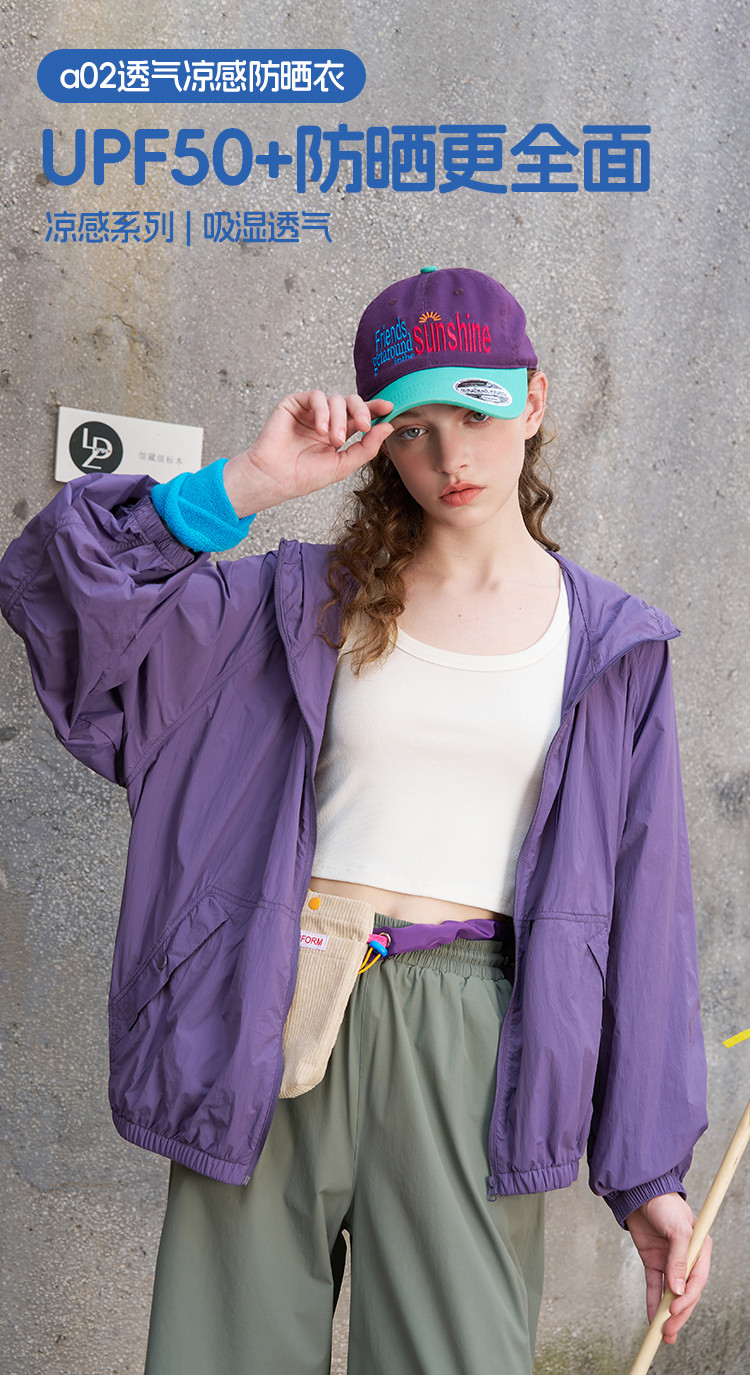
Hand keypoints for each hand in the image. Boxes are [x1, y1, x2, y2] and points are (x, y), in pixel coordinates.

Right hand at [223, 392, 393, 516]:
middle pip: (350, 402)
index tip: (389, 407)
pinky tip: (320, 430)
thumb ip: (367, 447)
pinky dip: (322, 411)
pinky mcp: (294, 404)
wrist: (276, 478)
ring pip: (335, 399)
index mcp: (338, 432)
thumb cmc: (305, 476)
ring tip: (334, 440)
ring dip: (339, 419)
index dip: (374, 408)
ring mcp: (310, 411)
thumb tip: (387, 426)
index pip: (359, 415)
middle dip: (361, 410)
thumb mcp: (344, 464)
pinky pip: (316, 396)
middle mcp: (325, 419)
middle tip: (364, 425)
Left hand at [625, 1193, 711, 1343]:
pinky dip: (653, 1302)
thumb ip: (678, 1259)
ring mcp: (670, 1261)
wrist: (640, 1191)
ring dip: (667, 1313)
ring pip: (671, 1293)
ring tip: (663, 1333)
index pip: (697, 1280)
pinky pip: (655, 1286)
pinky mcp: (654, 1261)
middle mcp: (687, 1258)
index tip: (676, 1310)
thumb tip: (678, 1289)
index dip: (688, 1297)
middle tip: (669, 1331)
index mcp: (700, 1249)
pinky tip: (652, 1317)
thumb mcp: (676, 1229)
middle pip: (686, 1292)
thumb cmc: (664, 1204)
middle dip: (679, 1313)